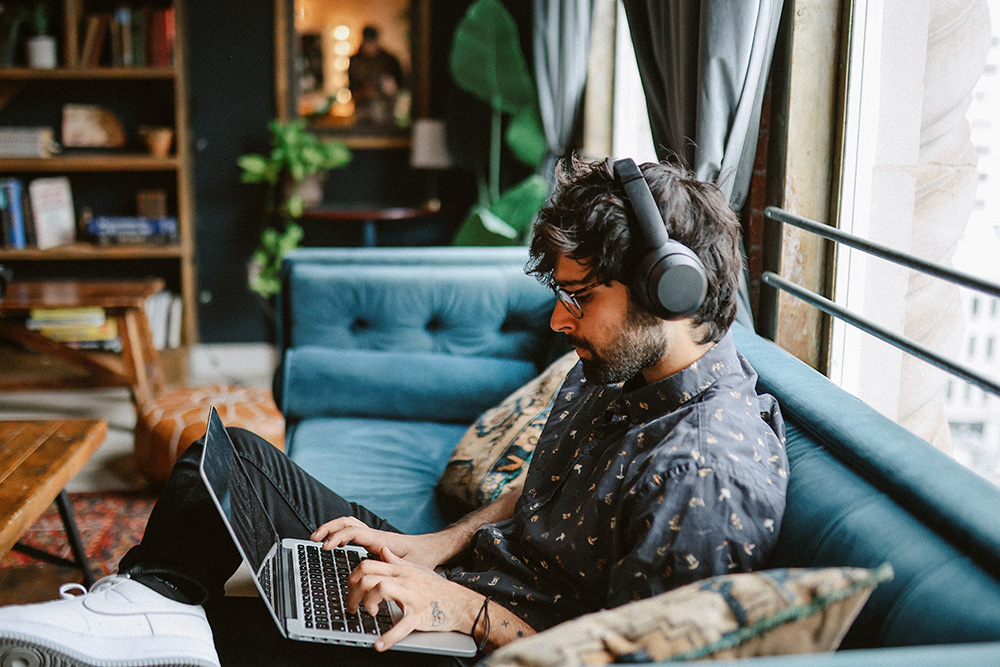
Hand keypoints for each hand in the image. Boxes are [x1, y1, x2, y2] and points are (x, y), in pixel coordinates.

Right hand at [310, 517, 454, 569]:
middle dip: (329, 527)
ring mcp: (374, 536)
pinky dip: (341, 533)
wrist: (432, 549)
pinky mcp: (374, 540)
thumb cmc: (423, 558)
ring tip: (318, 539)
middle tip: (314, 539)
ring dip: (333, 528)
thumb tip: (375, 565)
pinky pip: (354, 531)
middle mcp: (375, 535)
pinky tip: (336, 544)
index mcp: (380, 540)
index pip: (354, 531)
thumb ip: (395, 566)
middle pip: (348, 521)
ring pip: (350, 524)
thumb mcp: (411, 566)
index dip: (337, 537)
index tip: (325, 547)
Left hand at [347, 547, 480, 651]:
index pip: (367, 565)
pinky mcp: (420, 614)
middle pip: (368, 577)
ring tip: (368, 615)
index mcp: (401, 570)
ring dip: (367, 604)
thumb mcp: (417, 570)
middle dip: (353, 593)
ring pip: (380, 589)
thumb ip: (397, 561)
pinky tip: (379, 645)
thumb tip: (382, 551)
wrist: (462, 603)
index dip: (352, 578)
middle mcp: (405, 579)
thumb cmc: (439, 589)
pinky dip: (389, 637)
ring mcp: (412, 596)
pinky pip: (402, 625)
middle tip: (353, 607)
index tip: (351, 591)